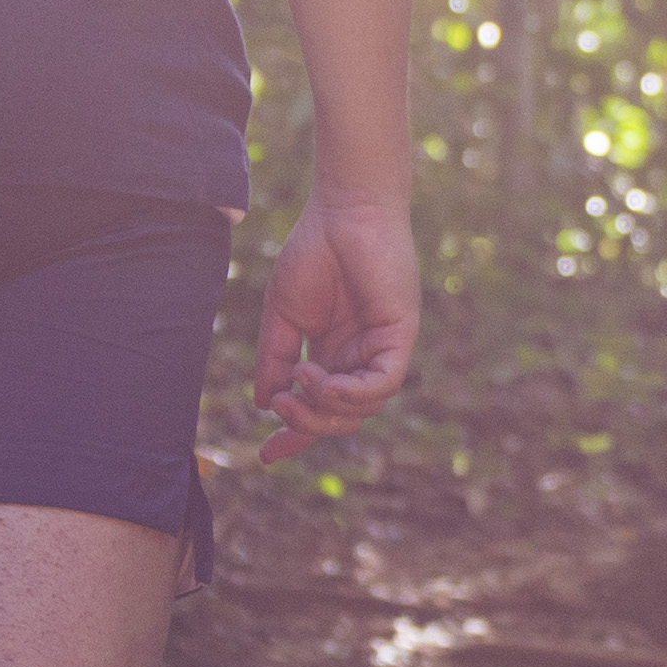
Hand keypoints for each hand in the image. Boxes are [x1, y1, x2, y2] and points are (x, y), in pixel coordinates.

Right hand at [247, 190, 425, 465]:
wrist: (342, 210)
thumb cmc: (313, 252)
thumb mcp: (284, 317)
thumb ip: (275, 361)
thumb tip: (266, 405)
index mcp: (333, 353)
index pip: (319, 407)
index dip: (295, 435)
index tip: (266, 456)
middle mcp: (360, 356)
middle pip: (342, 416)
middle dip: (308, 422)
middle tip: (282, 407)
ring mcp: (382, 348)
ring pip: (363, 408)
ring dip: (326, 406)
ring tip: (299, 379)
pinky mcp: (400, 336)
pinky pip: (383, 384)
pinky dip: (351, 392)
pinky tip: (319, 378)